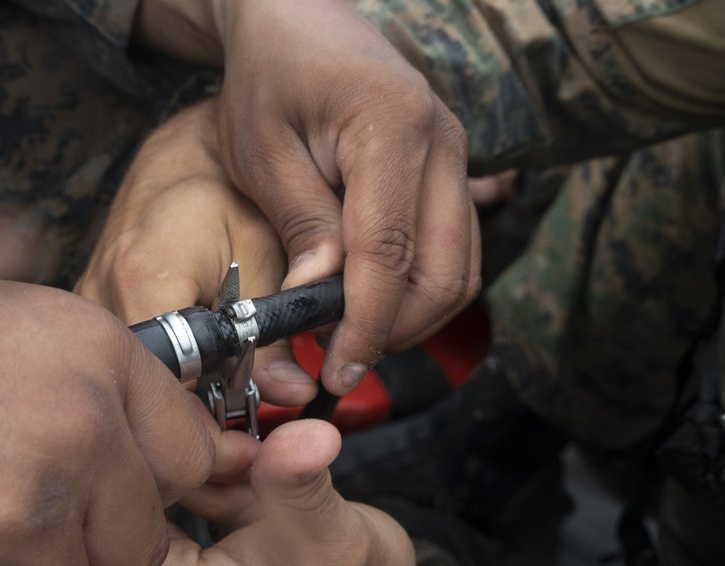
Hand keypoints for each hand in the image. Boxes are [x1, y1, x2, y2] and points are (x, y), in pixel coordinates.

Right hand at [0, 251, 216, 565]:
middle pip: (137, 553)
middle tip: (10, 517)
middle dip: (81, 548)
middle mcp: (67, 438)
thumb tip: (193, 454)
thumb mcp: (14, 323)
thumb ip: (107, 388)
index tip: (109, 494)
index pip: (190, 461)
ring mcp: (5, 522)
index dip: (145, 485)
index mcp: (95, 362)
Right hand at [77, 100, 317, 407]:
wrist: (186, 155)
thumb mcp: (269, 255)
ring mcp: (84, 312)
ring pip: (127, 391)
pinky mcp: (88, 319)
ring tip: (220, 404)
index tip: (251, 429)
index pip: (166, 386)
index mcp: (141, 277)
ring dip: (175, 410)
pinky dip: (160, 387)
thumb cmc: (232, 191)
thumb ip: (278, 328)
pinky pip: (121, 372)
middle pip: (141, 397)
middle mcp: (97, 299)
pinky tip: (192, 383)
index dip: (212, 420)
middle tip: (243, 425)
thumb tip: (290, 395)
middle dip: (196, 425)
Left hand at [101, 419, 461, 565]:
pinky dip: (182, 501)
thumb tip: (302, 435)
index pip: (106, 510)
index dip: (146, 454)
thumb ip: (298, 479)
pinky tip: (225, 483)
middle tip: (213, 435)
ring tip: (227, 462)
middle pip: (108, 517)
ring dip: (171, 480)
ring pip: (129, 523)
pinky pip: (154, 537)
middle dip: (157, 463)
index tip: (194, 427)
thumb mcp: (332, 528)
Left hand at [134, 0, 481, 393]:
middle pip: (443, 271)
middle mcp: (444, 141)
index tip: (338, 371)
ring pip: (461, 267)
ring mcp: (457, 155)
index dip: (367, 325)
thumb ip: (301, 223)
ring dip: (413, 317)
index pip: (390, 254)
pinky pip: (455, 248)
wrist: (300, 20)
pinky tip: (374, 305)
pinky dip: (421, 288)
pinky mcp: (452, 171)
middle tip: (340, 361)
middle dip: (395, 332)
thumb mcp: (263, 150)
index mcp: (392, 127)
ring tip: (353, 338)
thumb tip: (319, 300)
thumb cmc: (270, 78)